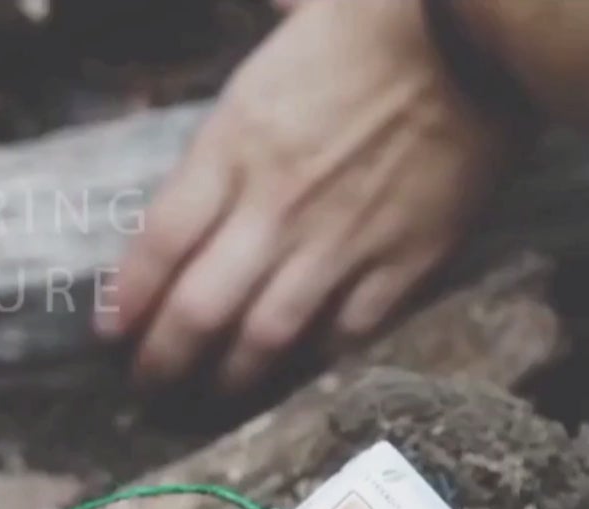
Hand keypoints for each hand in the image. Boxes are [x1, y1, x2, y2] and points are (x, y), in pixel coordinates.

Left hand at [98, 0, 516, 391]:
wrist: (477, 28)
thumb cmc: (370, 25)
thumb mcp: (267, 65)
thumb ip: (224, 132)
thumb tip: (189, 182)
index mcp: (236, 144)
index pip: (160, 244)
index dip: (129, 299)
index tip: (111, 331)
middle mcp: (278, 204)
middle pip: (200, 307)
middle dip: (163, 358)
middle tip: (148, 384)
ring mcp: (343, 239)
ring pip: (266, 336)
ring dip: (231, 376)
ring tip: (213, 391)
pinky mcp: (407, 260)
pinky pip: (348, 334)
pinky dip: (315, 361)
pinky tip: (298, 371)